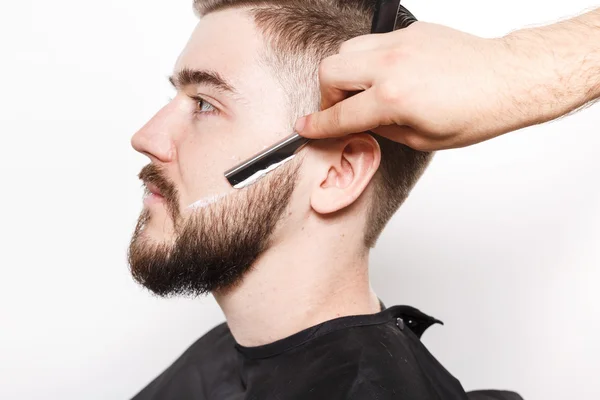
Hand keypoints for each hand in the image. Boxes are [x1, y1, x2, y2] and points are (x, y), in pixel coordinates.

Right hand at [294, 22, 536, 150]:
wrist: (507, 80)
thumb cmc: (475, 112)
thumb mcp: (422, 139)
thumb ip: (381, 128)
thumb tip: (360, 122)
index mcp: (393, 98)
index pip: (340, 114)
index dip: (317, 125)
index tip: (305, 127)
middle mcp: (391, 65)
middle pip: (329, 71)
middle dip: (327, 95)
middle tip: (343, 108)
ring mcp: (400, 43)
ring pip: (347, 49)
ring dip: (346, 72)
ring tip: (364, 89)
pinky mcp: (411, 32)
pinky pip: (374, 41)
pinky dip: (371, 59)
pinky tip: (389, 74)